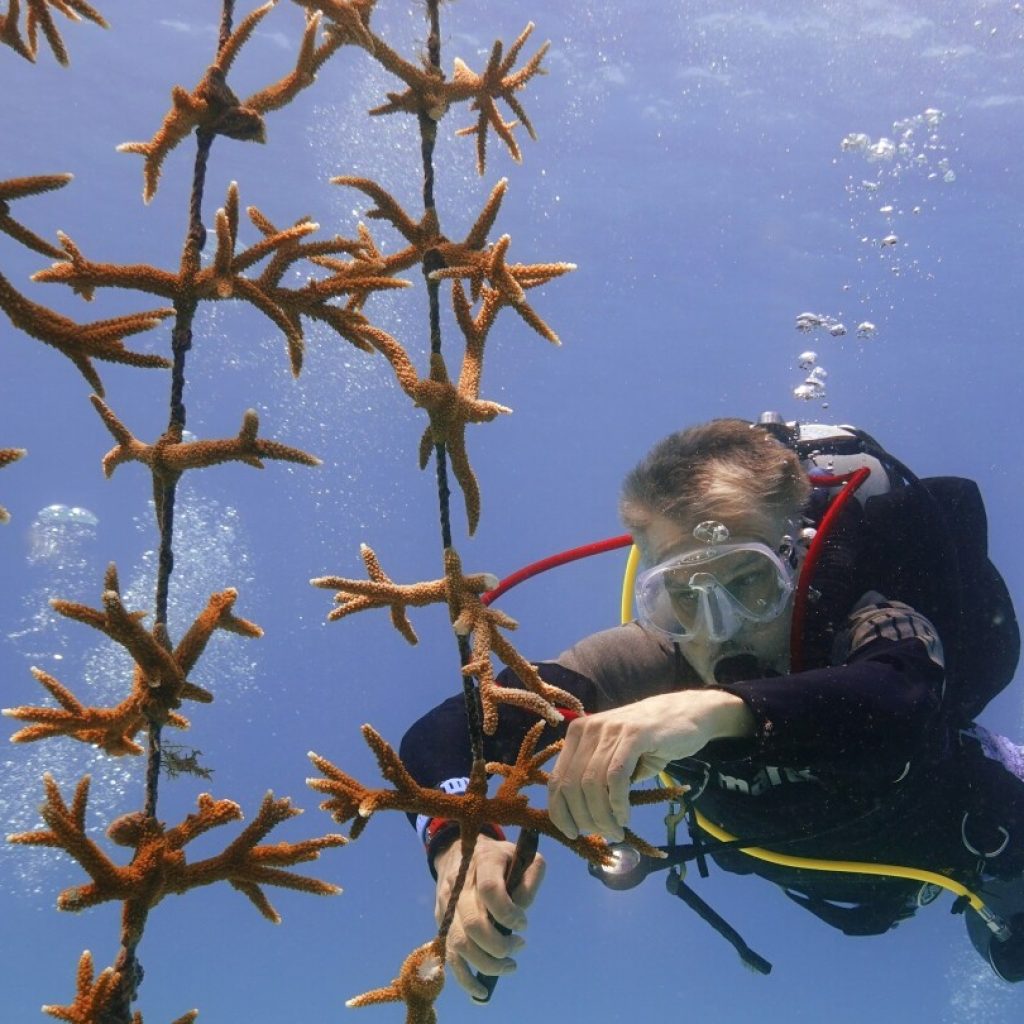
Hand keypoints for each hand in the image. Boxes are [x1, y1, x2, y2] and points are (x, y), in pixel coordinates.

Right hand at [434, 834, 545, 999]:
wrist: (458, 848)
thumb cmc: (498, 857)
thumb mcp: (521, 855)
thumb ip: (530, 879)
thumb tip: (522, 912)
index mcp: (483, 861)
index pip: (490, 889)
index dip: (509, 912)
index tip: (524, 924)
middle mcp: (460, 884)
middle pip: (473, 923)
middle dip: (499, 945)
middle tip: (519, 947)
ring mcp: (447, 904)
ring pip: (459, 943)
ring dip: (486, 963)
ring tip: (510, 966)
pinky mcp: (442, 922)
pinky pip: (449, 955)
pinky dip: (464, 977)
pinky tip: (482, 991)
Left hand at [547, 689, 753, 841]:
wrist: (687, 713)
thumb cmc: (651, 740)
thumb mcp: (616, 756)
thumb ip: (598, 778)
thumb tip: (585, 818)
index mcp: (578, 733)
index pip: (557, 778)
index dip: (560, 811)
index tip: (571, 833)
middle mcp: (589, 728)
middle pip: (572, 784)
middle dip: (584, 818)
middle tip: (603, 834)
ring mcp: (611, 729)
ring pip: (593, 783)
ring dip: (602, 816)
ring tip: (616, 831)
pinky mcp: (634, 734)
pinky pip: (616, 776)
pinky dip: (618, 802)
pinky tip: (625, 816)